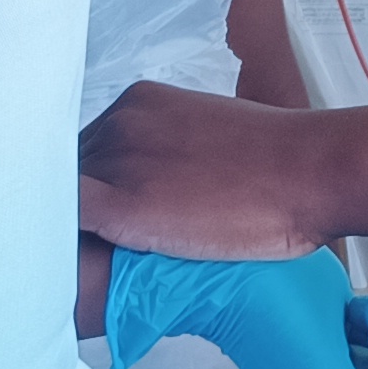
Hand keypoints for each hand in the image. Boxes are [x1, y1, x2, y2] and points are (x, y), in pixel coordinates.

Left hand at [79, 82, 332, 261]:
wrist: (306, 170)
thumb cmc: (277, 161)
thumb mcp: (211, 135)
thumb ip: (170, 150)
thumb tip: (159, 183)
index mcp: (140, 101)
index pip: (89, 146)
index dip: (92, 183)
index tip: (103, 213)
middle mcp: (118, 121)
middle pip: (70, 169)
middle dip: (78, 204)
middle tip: (97, 242)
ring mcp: (116, 159)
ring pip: (61, 197)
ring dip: (72, 227)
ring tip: (92, 260)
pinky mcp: (118, 204)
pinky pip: (65, 224)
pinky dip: (63, 244)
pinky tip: (80, 267)